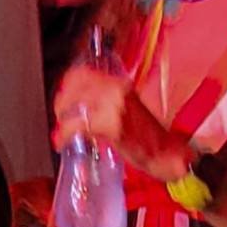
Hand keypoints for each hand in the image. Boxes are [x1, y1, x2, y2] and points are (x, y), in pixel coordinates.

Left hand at [52, 64, 191, 180]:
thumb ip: (102, 101)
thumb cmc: (148, 136)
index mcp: (119, 83)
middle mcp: (116, 89)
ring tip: (61, 131)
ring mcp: (113, 106)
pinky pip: (78, 126)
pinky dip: (64, 134)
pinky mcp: (111, 124)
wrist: (167, 153)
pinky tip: (62, 142)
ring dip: (62, 119)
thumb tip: (78, 105)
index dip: (67, 84)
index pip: (82, 73)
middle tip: (60, 116)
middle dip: (62, 102)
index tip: (62, 96)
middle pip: (74, 86)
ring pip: (73, 105)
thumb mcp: (124, 108)